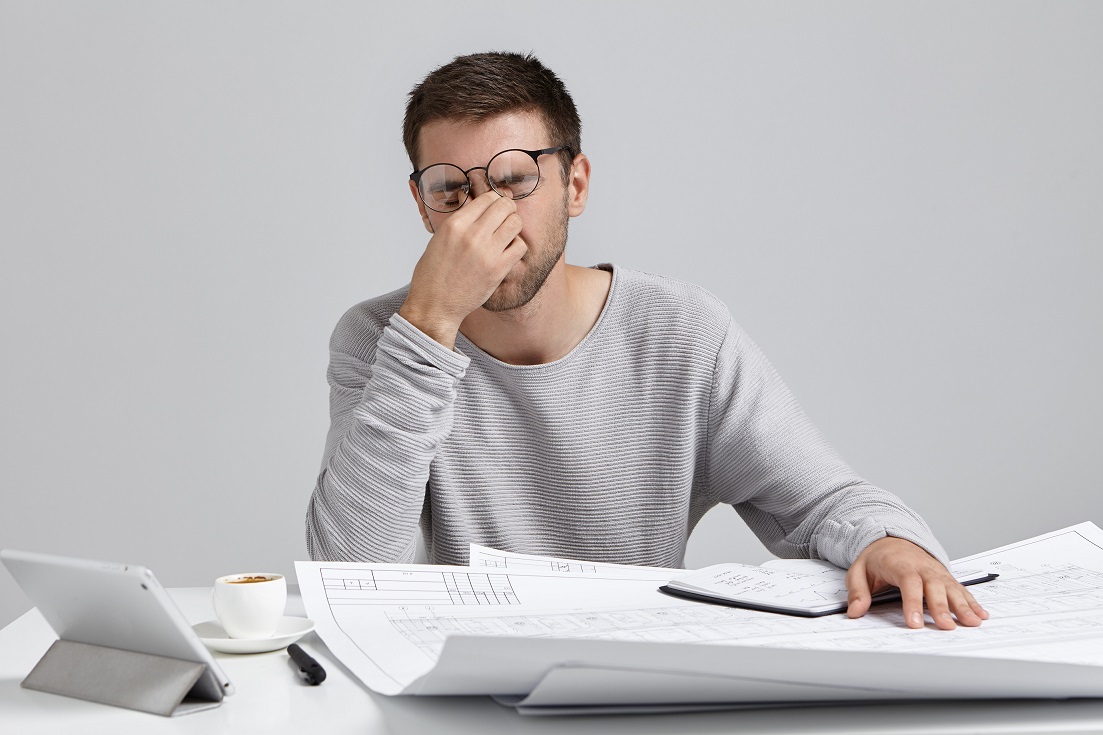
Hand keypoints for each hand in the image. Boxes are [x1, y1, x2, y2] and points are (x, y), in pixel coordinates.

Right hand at [399, 190, 526, 347]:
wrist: (434, 305)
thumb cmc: (433, 275)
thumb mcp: (439, 239)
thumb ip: (459, 224)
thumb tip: (478, 210)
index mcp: (454, 225)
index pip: (486, 198)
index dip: (495, 200)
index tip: (496, 206)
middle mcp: (471, 235)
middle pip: (504, 206)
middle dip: (508, 209)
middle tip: (505, 217)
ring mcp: (486, 252)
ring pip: (515, 223)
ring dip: (514, 226)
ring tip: (507, 234)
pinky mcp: (498, 269)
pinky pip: (520, 246)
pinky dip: (517, 246)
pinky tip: (508, 251)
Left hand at [845, 536, 988, 629]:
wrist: (891, 540)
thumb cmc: (876, 559)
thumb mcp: (858, 571)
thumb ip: (857, 592)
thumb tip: (854, 612)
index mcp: (899, 564)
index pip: (908, 582)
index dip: (912, 602)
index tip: (914, 622)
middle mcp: (922, 567)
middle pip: (934, 586)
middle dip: (942, 607)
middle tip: (947, 626)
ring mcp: (936, 571)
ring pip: (951, 588)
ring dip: (963, 605)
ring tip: (972, 622)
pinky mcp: (945, 577)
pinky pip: (960, 589)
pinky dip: (972, 602)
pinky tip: (981, 615)